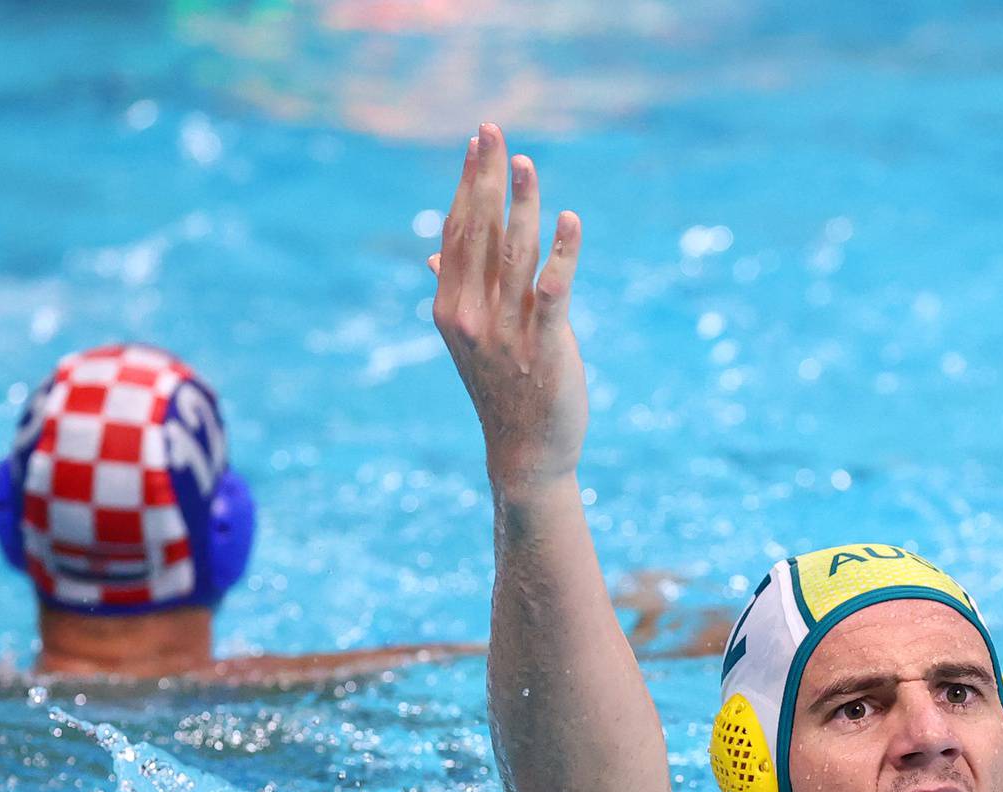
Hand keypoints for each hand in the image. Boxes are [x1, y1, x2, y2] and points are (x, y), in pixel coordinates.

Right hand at [430, 123, 587, 490]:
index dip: (468, 184)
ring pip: (515, 254)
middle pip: (480, 233)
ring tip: (528, 163)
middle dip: (488, 178)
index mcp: (451, 308)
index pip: (459, 232)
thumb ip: (456, 291)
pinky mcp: (545, 348)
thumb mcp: (469, 339)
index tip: (478, 141)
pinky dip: (562, 253)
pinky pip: (554, 291)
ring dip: (522, 204)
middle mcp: (471, 316)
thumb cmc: (502, 390)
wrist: (525, 452)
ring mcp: (506, 333)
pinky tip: (569, 219)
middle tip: (495, 129)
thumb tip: (433, 254)